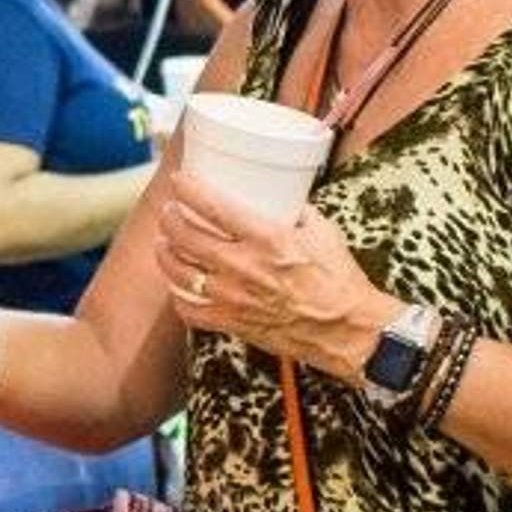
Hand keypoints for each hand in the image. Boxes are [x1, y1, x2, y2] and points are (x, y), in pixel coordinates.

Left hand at [155, 169, 391, 376]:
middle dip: (170, 219)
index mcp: (268, 239)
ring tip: (163, 243)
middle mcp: (245, 267)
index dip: (189, 190)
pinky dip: (178, 296)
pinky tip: (178, 285)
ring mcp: (234, 298)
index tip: (180, 181)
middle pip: (186, 237)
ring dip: (165, 254)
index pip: (214, 207)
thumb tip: (281, 197)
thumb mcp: (323, 232)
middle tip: (169, 211)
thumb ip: (297, 212)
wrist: (348, 330)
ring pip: (180, 273)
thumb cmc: (340, 280)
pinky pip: (190, 310)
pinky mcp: (233, 323)